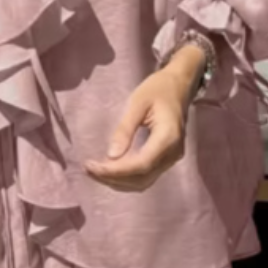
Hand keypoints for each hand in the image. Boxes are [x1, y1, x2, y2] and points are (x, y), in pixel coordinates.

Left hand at [85, 61, 199, 192]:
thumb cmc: (157, 89)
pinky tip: (110, 170)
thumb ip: (125, 129)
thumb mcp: (137, 102)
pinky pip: (146, 175)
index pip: (140, 165)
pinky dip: (127, 177)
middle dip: (113, 179)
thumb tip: (111, 156)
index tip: (91, 167)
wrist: (179, 85)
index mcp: (168, 138)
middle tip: (88, 169)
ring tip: (95, 171)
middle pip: (141, 178)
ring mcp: (172, 158)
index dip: (115, 171)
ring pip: (144, 181)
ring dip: (118, 181)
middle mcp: (173, 154)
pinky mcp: (166, 159)